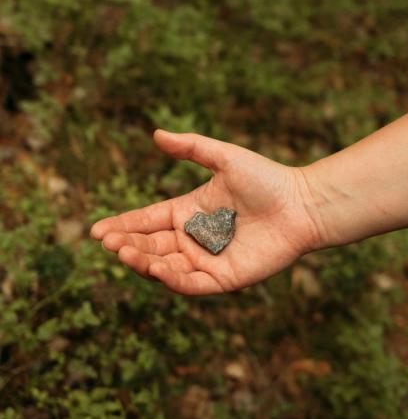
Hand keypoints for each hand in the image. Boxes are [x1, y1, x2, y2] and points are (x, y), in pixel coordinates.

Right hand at [90, 130, 325, 294]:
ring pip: (166, 267)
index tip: (96, 230)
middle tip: (108, 242)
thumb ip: (191, 148)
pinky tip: (158, 269)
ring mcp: (207, 260)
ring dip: (143, 263)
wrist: (301, 204)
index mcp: (188, 212)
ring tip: (125, 253)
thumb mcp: (224, 158)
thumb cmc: (266, 179)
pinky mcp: (224, 278)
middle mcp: (193, 238)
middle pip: (151, 246)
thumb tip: (155, 134)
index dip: (122, 225)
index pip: (147, 221)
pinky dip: (173, 280)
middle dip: (128, 246)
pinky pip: (192, 284)